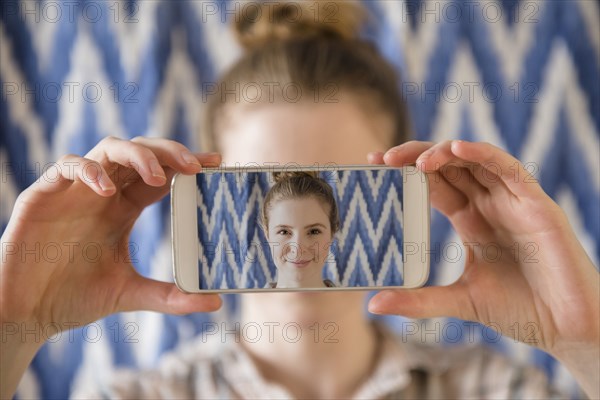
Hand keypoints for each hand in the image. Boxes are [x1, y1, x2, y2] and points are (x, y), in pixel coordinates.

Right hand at [1, 136, 221, 332]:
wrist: (26, 313)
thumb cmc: (74, 297)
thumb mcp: (130, 293)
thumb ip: (171, 296)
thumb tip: (215, 301)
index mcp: (123, 209)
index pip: (160, 175)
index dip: (185, 164)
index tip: (215, 163)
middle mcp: (104, 193)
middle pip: (140, 152)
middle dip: (169, 152)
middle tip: (195, 165)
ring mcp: (75, 190)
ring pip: (108, 148)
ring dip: (137, 155)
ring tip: (159, 176)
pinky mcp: (44, 195)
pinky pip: (67, 166)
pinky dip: (89, 170)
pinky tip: (108, 190)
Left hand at [367, 140, 598, 395]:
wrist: (569, 330)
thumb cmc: (522, 311)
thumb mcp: (459, 301)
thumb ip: (418, 300)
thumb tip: (372, 304)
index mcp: (472, 220)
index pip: (434, 184)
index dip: (405, 172)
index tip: (373, 166)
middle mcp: (490, 205)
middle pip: (449, 166)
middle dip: (414, 157)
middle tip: (381, 159)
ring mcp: (513, 202)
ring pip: (475, 161)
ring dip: (443, 152)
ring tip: (413, 159)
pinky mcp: (537, 206)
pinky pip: (509, 169)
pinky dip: (483, 154)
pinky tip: (456, 148)